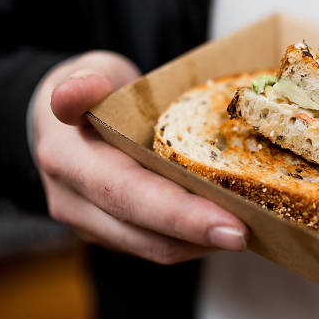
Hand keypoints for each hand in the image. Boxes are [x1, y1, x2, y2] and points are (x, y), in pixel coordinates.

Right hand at [33, 51, 248, 263]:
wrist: (67, 123)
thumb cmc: (96, 92)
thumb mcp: (92, 71)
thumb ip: (89, 80)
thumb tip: (76, 92)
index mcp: (68, 158)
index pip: (126, 192)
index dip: (178, 213)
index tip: (227, 223)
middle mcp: (74, 201)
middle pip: (144, 230)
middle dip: (201, 234)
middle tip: (249, 234)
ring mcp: (91, 225)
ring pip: (154, 247)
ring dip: (203, 243)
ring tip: (252, 229)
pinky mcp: (112, 236)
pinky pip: (158, 246)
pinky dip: (195, 240)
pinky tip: (228, 223)